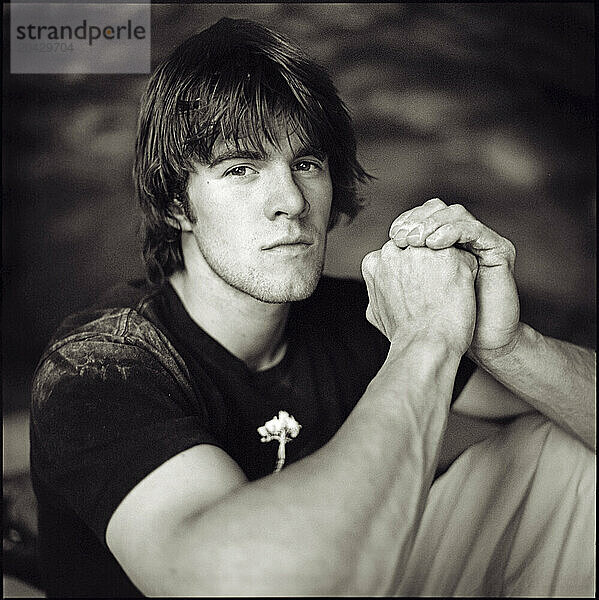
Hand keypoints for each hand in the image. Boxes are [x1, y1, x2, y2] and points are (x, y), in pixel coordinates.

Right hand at [361, 241, 477, 355]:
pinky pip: (464, 258)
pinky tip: (460, 294)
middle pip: (418, 247)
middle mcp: (394, 251)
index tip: (418, 292)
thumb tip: (381, 290)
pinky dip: (466, 275)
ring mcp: (421, 250)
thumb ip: (378, 292)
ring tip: (447, 294)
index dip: (411, 274)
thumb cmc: (404, 336)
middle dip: (428, 265)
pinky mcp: (448, 255)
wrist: (424, 345)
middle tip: (435, 292)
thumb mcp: (376, 312)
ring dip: (447, 268)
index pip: (398, 255)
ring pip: (440, 249)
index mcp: (374, 263)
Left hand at [388, 198, 520, 359]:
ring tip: (416, 241)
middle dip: (417, 220)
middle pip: (436, 210)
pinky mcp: (499, 251)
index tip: (393, 235)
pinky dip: (452, 231)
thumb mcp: (400, 297)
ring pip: (454, 214)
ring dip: (432, 223)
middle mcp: (460, 242)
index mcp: (438, 248)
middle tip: (402, 235)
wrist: (461, 346)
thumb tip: (369, 263)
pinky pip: (474, 229)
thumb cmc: (431, 326)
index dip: (406, 222)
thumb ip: (389, 277)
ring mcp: (480, 245)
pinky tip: (434, 244)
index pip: (422, 217)